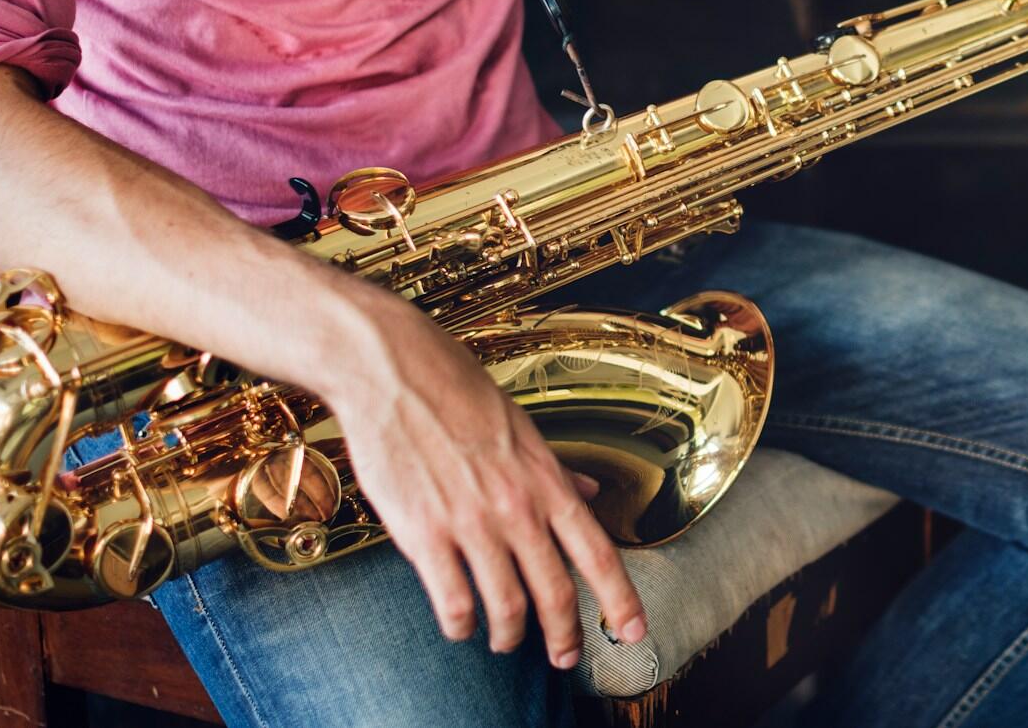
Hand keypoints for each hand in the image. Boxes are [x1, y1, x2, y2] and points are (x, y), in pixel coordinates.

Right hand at [326, 295, 646, 668]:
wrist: (393, 371)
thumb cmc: (455, 389)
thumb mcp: (520, 426)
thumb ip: (555, 469)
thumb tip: (587, 492)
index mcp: (545, 480)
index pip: (598, 553)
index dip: (621, 600)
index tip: (634, 630)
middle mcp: (517, 508)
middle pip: (556, 592)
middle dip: (565, 636)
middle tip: (564, 657)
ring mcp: (471, 524)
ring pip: (506, 607)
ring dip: (509, 636)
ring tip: (505, 641)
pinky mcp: (424, 535)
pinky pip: (454, 602)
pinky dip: (461, 625)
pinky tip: (460, 625)